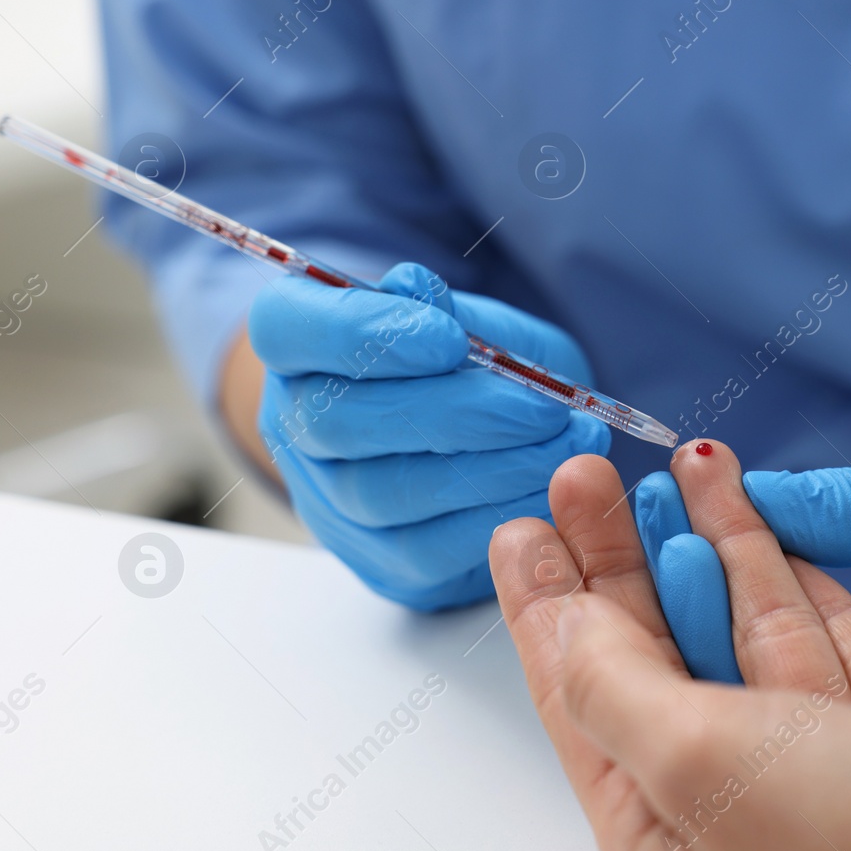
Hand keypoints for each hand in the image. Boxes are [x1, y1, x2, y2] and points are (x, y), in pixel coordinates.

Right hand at [248, 262, 608, 609]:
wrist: (489, 441)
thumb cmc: (474, 367)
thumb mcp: (477, 322)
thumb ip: (449, 310)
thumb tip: (414, 287)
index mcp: (301, 346)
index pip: (285, 328)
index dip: (359, 332)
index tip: (448, 338)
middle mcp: (296, 428)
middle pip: (340, 422)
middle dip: (453, 413)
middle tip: (541, 407)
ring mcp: (330, 503)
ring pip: (386, 492)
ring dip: (491, 469)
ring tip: (565, 445)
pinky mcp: (379, 562)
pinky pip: (428, 550)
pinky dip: (498, 516)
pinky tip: (552, 489)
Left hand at [490, 441, 850, 850]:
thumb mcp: (704, 768)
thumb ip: (618, 691)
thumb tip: (561, 630)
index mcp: (667, 836)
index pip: (583, 700)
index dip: (548, 608)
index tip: (523, 528)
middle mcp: (738, 807)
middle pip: (657, 658)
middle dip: (618, 560)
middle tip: (585, 476)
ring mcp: (823, 777)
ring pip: (747, 639)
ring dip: (710, 549)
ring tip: (678, 470)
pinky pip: (831, 648)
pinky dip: (797, 585)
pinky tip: (766, 541)